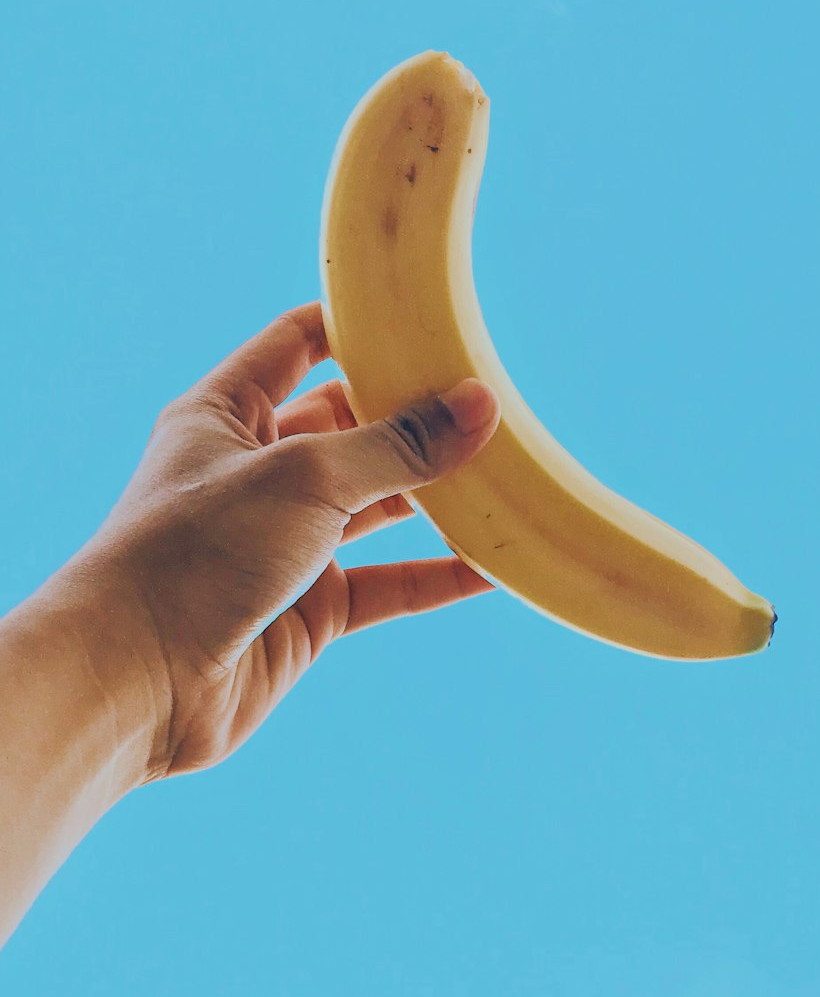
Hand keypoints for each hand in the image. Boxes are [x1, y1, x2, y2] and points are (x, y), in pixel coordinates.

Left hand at [82, 302, 500, 779]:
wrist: (134, 681)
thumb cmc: (193, 554)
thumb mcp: (303, 477)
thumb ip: (395, 445)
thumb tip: (480, 406)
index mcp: (225, 414)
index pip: (297, 345)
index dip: (358, 325)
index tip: (428, 314)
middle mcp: (253, 473)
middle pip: (350, 427)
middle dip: (415, 416)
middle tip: (493, 402)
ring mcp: (282, 544)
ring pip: (376, 507)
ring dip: (435, 495)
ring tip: (507, 477)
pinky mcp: (307, 611)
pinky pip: (386, 583)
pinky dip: (437, 575)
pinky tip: (493, 567)